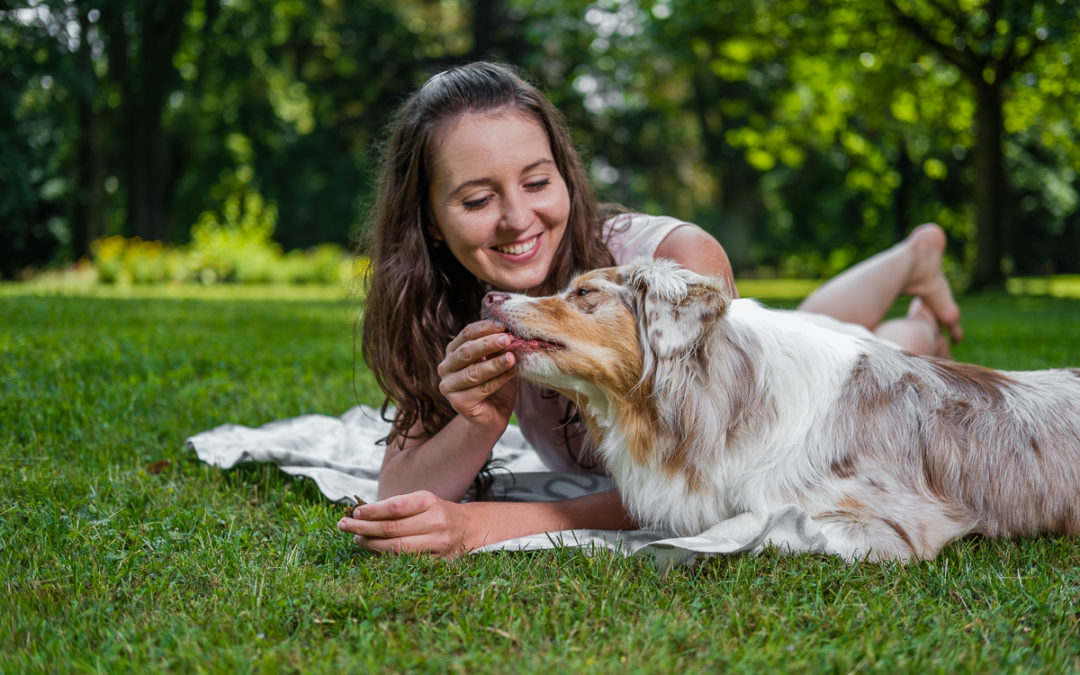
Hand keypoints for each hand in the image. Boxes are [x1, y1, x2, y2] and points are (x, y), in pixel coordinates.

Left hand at [338, 490, 473, 559]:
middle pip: (392, 529)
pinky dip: (386, 556)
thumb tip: (361, 514)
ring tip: (355, 538)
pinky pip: (406, 561)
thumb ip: (397, 506)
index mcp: (429, 502)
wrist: (470, 528)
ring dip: (371, 544)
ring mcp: (438, 544)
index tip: (354, 512)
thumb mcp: (422, 500)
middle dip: (363, 527)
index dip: (372, 511)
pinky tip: (373, 550)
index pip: (395, 507)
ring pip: (397, 548)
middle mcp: (435, 522)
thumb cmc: (437, 512)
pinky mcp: (439, 562)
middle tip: (343, 525)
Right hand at [437, 319, 517, 430]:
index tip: (503, 325)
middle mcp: (446, 367)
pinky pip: (481, 389)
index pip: (466, 334)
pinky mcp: (458, 403)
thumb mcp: (497, 361)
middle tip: (507, 339)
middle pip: (466, 352)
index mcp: (453, 352)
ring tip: (511, 358)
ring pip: (473, 372)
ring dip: (494, 364)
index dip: (484, 328)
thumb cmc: (495, 383)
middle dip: (488, 344)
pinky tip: (512, 374)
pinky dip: (499, 380)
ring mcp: (449, 386)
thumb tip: (510, 333)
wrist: (495, 414)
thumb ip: (499, 348)